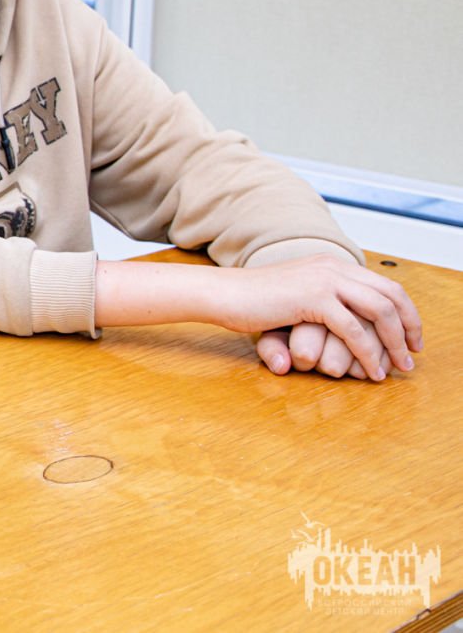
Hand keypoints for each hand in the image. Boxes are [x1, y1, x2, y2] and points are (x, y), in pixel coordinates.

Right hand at [215, 257, 421, 380]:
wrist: (223, 294)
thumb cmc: (252, 300)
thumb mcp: (296, 295)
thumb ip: (324, 303)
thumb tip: (351, 325)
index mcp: (332, 264)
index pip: (386, 284)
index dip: (405, 312)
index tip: (410, 338)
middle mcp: (333, 267)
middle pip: (391, 295)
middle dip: (409, 327)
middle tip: (411, 356)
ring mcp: (324, 281)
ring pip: (379, 312)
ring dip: (393, 343)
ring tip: (396, 367)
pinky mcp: (313, 299)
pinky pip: (353, 330)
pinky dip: (366, 354)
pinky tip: (369, 370)